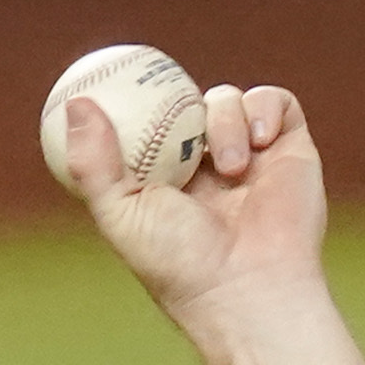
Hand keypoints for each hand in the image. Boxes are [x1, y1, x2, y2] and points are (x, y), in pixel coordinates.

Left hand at [60, 83, 329, 338]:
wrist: (248, 285)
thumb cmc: (180, 261)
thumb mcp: (122, 214)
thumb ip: (94, 164)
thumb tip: (76, 104)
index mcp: (165, 179)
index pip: (147, 125)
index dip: (133, 101)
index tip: (118, 79)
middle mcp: (206, 165)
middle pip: (187, 104)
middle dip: (178, 99)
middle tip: (170, 100)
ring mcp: (249, 155)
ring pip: (228, 100)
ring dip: (226, 120)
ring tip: (232, 167)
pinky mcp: (289, 148)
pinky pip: (274, 103)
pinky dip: (265, 110)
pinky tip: (258, 143)